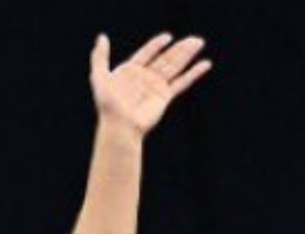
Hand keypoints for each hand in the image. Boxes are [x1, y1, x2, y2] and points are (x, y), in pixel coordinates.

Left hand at [90, 32, 210, 135]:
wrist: (120, 125)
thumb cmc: (108, 105)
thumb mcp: (99, 76)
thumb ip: (100, 57)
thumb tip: (102, 37)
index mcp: (132, 71)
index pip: (147, 53)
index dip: (156, 45)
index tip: (167, 37)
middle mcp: (146, 78)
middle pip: (166, 58)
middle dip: (180, 48)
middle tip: (195, 39)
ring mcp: (156, 87)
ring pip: (175, 66)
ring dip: (187, 54)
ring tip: (199, 43)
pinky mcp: (165, 97)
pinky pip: (182, 82)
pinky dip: (194, 73)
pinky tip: (205, 64)